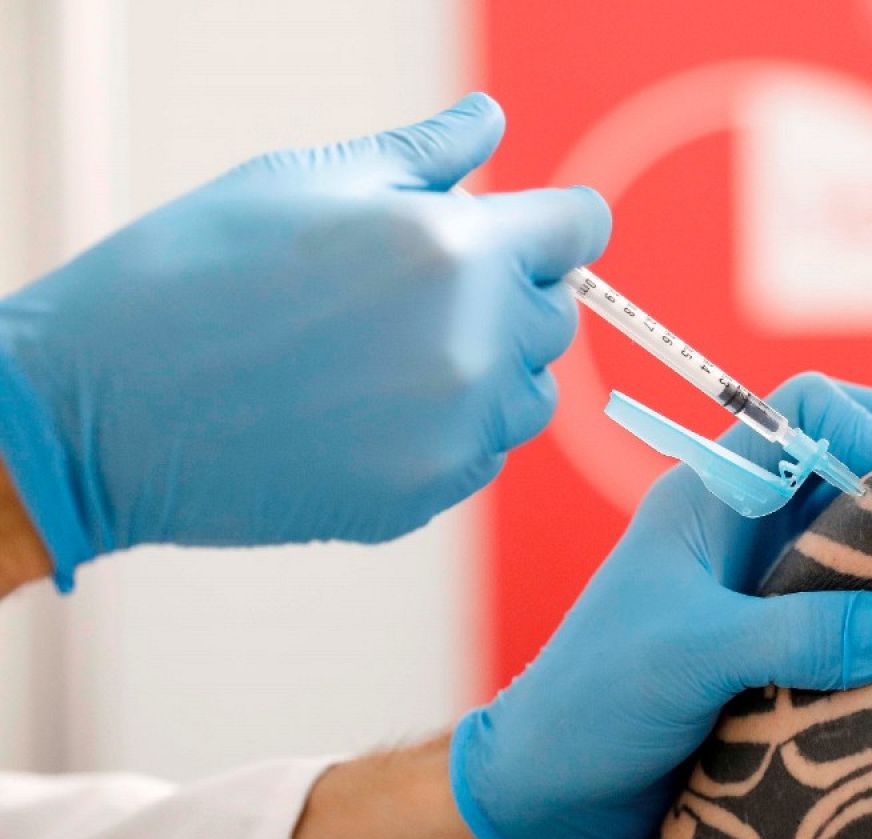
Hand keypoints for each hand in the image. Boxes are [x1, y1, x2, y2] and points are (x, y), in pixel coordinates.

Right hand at [0, 93, 609, 589]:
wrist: (101, 408)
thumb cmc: (191, 275)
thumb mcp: (302, 178)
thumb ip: (423, 154)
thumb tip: (491, 120)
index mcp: (455, 246)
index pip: (579, 228)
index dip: (553, 223)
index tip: (524, 231)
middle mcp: (476, 341)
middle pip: (558, 311)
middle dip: (511, 291)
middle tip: (416, 291)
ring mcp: (456, 427)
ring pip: (531, 391)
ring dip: (492, 367)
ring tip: (391, 354)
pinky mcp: (428, 493)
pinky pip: (482, 452)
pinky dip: (450, 429)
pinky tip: (368, 408)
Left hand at [448, 373, 871, 838]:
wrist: (547, 792)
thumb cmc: (592, 701)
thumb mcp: (692, 655)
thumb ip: (796, 634)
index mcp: (714, 496)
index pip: (808, 409)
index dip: (869, 423)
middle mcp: (748, 530)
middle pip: (850, 471)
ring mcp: (766, 589)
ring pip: (859, 546)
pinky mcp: (780, 650)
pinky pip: (853, 617)